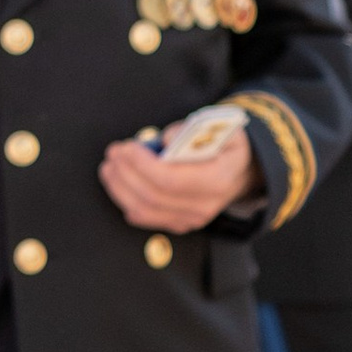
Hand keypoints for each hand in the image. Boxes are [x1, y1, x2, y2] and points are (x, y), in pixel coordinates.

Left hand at [100, 125, 252, 230]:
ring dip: (120, 187)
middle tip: (114, 153)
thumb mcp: (220, 128)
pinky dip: (126, 201)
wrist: (241, 171)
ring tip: (110, 167)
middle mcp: (204, 206)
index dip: (142, 165)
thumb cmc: (226, 146)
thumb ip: (194, 129)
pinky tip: (119, 185)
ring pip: (144, 210)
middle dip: (126, 173)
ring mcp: (192, 219)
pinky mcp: (180, 223)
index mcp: (217, 180)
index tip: (127, 148)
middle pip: (152, 196)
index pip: (171, 180)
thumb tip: (166, 139)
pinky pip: (145, 218)